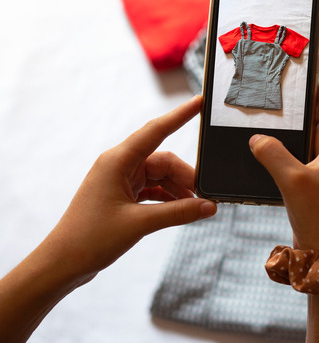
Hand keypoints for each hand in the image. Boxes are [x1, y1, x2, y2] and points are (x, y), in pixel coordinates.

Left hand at [44, 95, 217, 281]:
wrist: (62, 263)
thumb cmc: (89, 239)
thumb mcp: (140, 224)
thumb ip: (178, 212)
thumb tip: (209, 206)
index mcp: (117, 161)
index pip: (156, 130)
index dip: (181, 116)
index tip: (200, 101)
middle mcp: (118, 165)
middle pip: (164, 160)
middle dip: (186, 176)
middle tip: (205, 197)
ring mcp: (120, 180)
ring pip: (160, 176)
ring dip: (178, 190)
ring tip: (195, 208)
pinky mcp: (121, 195)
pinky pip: (153, 189)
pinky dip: (168, 198)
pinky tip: (181, 210)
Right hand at [249, 83, 318, 252]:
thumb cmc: (318, 216)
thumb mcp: (292, 181)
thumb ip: (272, 153)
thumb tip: (257, 138)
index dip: (310, 84)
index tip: (290, 73)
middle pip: (316, 115)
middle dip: (293, 106)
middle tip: (268, 94)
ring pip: (307, 135)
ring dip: (287, 129)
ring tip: (262, 118)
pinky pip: (302, 154)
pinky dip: (286, 148)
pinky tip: (264, 149)